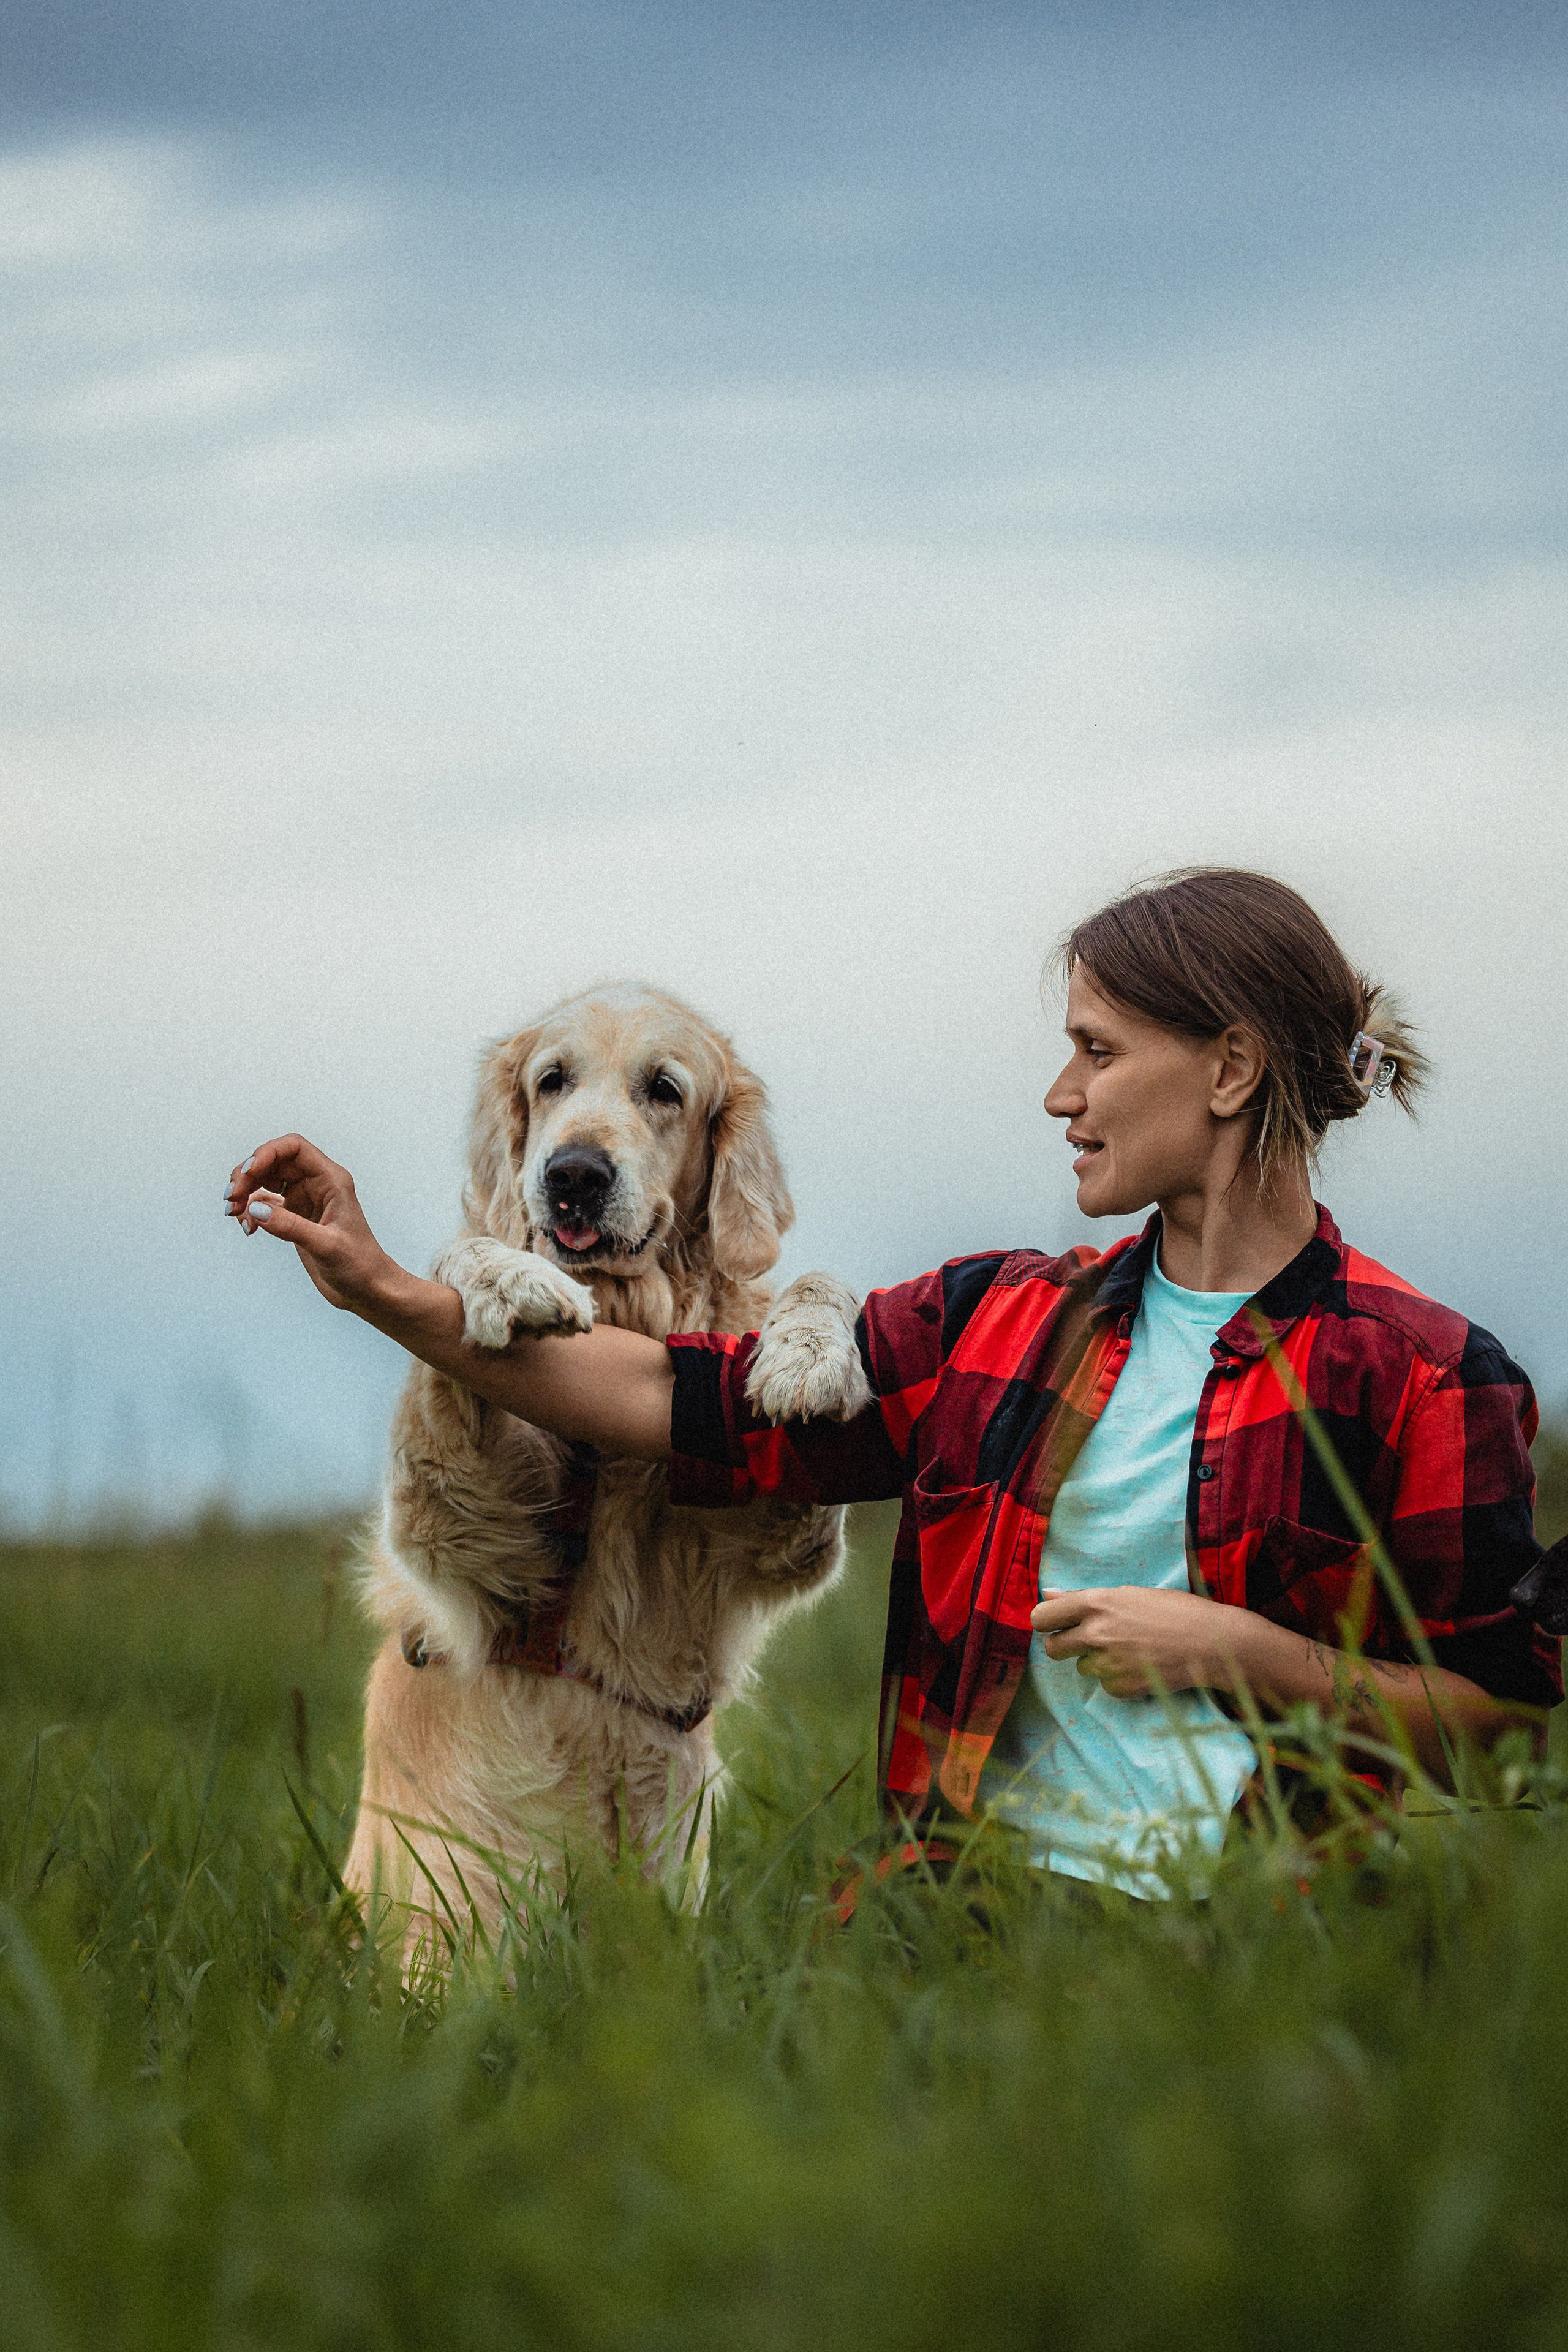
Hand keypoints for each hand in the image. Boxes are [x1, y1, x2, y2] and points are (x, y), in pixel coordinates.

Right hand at [224, 1135, 394, 1313]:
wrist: (368, 1290)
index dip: (267, 1153)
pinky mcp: (294, 1217)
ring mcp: (304, 1200)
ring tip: (234, 1214)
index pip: (294, 1148)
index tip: (247, 1174)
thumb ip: (291, 1226)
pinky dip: (251, 1211)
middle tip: (232, 1200)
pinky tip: (248, 1229)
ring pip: (265, 1180)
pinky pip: (265, 1203)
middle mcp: (316, 1184)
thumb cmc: (359, 1265)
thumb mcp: (326, 1246)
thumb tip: (254, 1209)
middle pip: (273, 1161)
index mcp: (331, 1180)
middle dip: (247, 1175)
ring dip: (245, 1192)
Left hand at [1029, 1584, 1253, 1698]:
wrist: (1211, 1643)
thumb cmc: (1174, 1610)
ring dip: (1098, 1661)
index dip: (1046, 1622)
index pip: (1041, 1617)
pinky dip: (1119, 1678)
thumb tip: (1049, 1593)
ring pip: (1083, 1667)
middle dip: (1065, 1646)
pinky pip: (1106, 1685)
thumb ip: (1083, 1598)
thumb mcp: (1129, 1593)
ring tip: (1129, 1649)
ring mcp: (1108, 1663)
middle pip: (1053, 1649)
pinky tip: (1141, 1665)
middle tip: (1089, 1641)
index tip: (1057, 1624)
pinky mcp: (1121, 1687)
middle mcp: (1096, 1633)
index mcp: (1096, 1603)